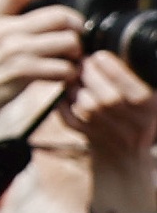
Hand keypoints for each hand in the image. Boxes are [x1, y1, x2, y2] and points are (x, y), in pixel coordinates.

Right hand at [0, 0, 83, 152]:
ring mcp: (13, 52)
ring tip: (71, 57)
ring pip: (67, 41)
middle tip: (76, 34)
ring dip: (76, 50)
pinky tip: (64, 76)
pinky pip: (64, 67)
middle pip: (57, 15)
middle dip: (75, 24)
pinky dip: (70, 73)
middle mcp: (0, 32)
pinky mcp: (25, 73)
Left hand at [61, 50, 156, 212]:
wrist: (124, 157)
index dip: (114, 71)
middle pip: (108, 98)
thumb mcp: (146, 102)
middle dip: (90, 75)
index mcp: (151, 111)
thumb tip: (104, 55)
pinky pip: (71, 118)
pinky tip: (65, 92)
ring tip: (73, 76)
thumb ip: (132, 82)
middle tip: (81, 61)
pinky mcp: (88, 139)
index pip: (137, 93)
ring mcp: (109, 134)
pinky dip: (63, 104)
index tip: (100, 56)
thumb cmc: (135, 118)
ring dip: (75, 88)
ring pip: (87, 107)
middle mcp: (133, 125)